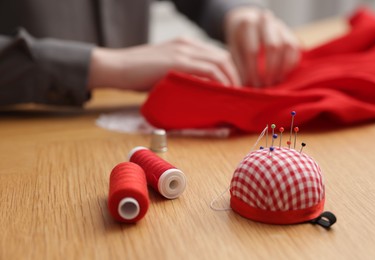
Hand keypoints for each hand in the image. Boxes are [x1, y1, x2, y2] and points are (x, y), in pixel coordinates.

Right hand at [88, 37, 240, 90]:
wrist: (116, 68)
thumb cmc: (137, 75)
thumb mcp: (164, 72)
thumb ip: (182, 76)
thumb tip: (198, 91)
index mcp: (185, 45)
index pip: (216, 55)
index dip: (229, 71)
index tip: (233, 88)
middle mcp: (188, 44)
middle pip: (223, 56)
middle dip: (235, 75)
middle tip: (237, 93)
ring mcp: (183, 51)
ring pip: (220, 61)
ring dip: (231, 79)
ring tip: (233, 95)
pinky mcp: (178, 61)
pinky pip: (208, 69)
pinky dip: (219, 81)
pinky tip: (222, 92)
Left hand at [224, 7, 300, 86]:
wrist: (249, 23)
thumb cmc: (239, 40)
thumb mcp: (233, 48)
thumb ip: (238, 64)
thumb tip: (244, 84)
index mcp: (249, 24)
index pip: (252, 50)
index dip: (252, 70)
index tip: (251, 84)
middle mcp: (267, 22)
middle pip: (273, 47)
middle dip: (269, 69)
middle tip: (264, 85)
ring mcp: (280, 27)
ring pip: (287, 47)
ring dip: (281, 68)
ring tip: (273, 82)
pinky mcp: (290, 34)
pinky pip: (295, 50)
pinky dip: (289, 65)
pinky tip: (281, 76)